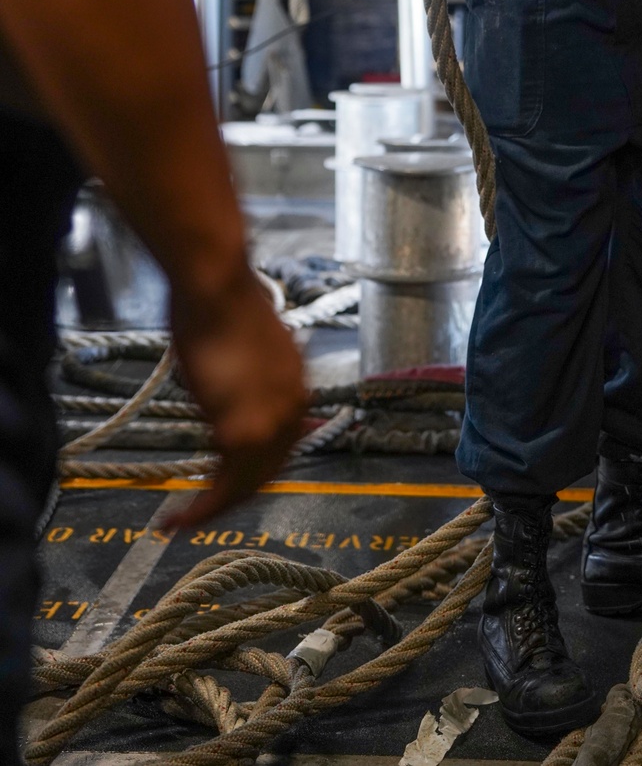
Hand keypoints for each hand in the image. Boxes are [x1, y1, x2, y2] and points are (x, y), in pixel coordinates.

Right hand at [164, 270, 307, 527]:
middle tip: (202, 511)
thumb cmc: (220, 303)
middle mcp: (294, 406)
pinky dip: (201, 509)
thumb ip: (250, 375)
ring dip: (214, 509)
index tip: (228, 481)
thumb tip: (239, 391)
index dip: (255, 467)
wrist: (217, 286)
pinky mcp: (241, 430)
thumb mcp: (245, 343)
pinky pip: (223, 486)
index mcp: (297, 384)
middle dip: (234, 494)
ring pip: (247, 485)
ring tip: (181, 520)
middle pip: (269, 470)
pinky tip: (177, 517)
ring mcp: (271, 420)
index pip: (283, 443)